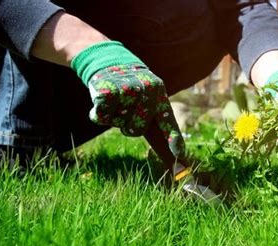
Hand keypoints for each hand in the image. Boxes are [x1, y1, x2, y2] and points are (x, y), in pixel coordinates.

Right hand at [72, 41, 184, 158]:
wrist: (107, 58)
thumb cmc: (130, 84)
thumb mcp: (147, 93)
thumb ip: (155, 116)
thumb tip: (171, 152)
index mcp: (158, 94)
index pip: (167, 120)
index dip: (173, 138)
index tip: (179, 154)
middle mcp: (145, 92)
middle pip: (136, 130)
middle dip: (128, 125)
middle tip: (124, 107)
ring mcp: (127, 91)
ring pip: (118, 124)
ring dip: (112, 116)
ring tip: (115, 99)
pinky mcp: (108, 92)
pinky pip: (102, 117)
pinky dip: (98, 113)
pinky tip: (102, 98)